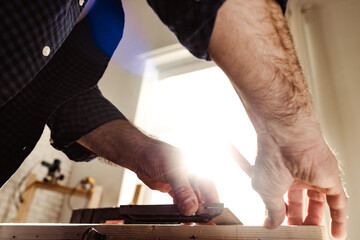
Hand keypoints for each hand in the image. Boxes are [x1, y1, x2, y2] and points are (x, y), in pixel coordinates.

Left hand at [77, 119, 218, 215]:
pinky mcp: (173, 186)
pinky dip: (181, 208)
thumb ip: (183, 191)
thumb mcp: (173, 173)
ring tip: (190, 222)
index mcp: (198, 168)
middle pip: (202, 196)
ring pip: (191, 200)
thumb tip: (191, 207)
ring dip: (191, 211)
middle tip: (202, 223)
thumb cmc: (157, 154)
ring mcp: (182, 181)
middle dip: (202, 210)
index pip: (210, 189)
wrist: (139, 154)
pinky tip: (180, 215)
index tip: (212, 217)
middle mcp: (192, 175)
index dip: (212, 203)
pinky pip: (180, 200)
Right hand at [231, 124, 346, 238]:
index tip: (281, 228)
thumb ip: (272, 210)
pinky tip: (337, 233)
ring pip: (318, 205)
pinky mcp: (330, 180)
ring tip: (313, 236)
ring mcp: (314, 178)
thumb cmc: (272, 158)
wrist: (287, 141)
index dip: (282, 216)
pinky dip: (339, 219)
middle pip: (301, 204)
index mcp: (278, 177)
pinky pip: (338, 203)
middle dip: (298, 221)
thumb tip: (270, 224)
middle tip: (297, 233)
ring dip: (316, 222)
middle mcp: (296, 177)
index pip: (282, 200)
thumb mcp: (265, 191)